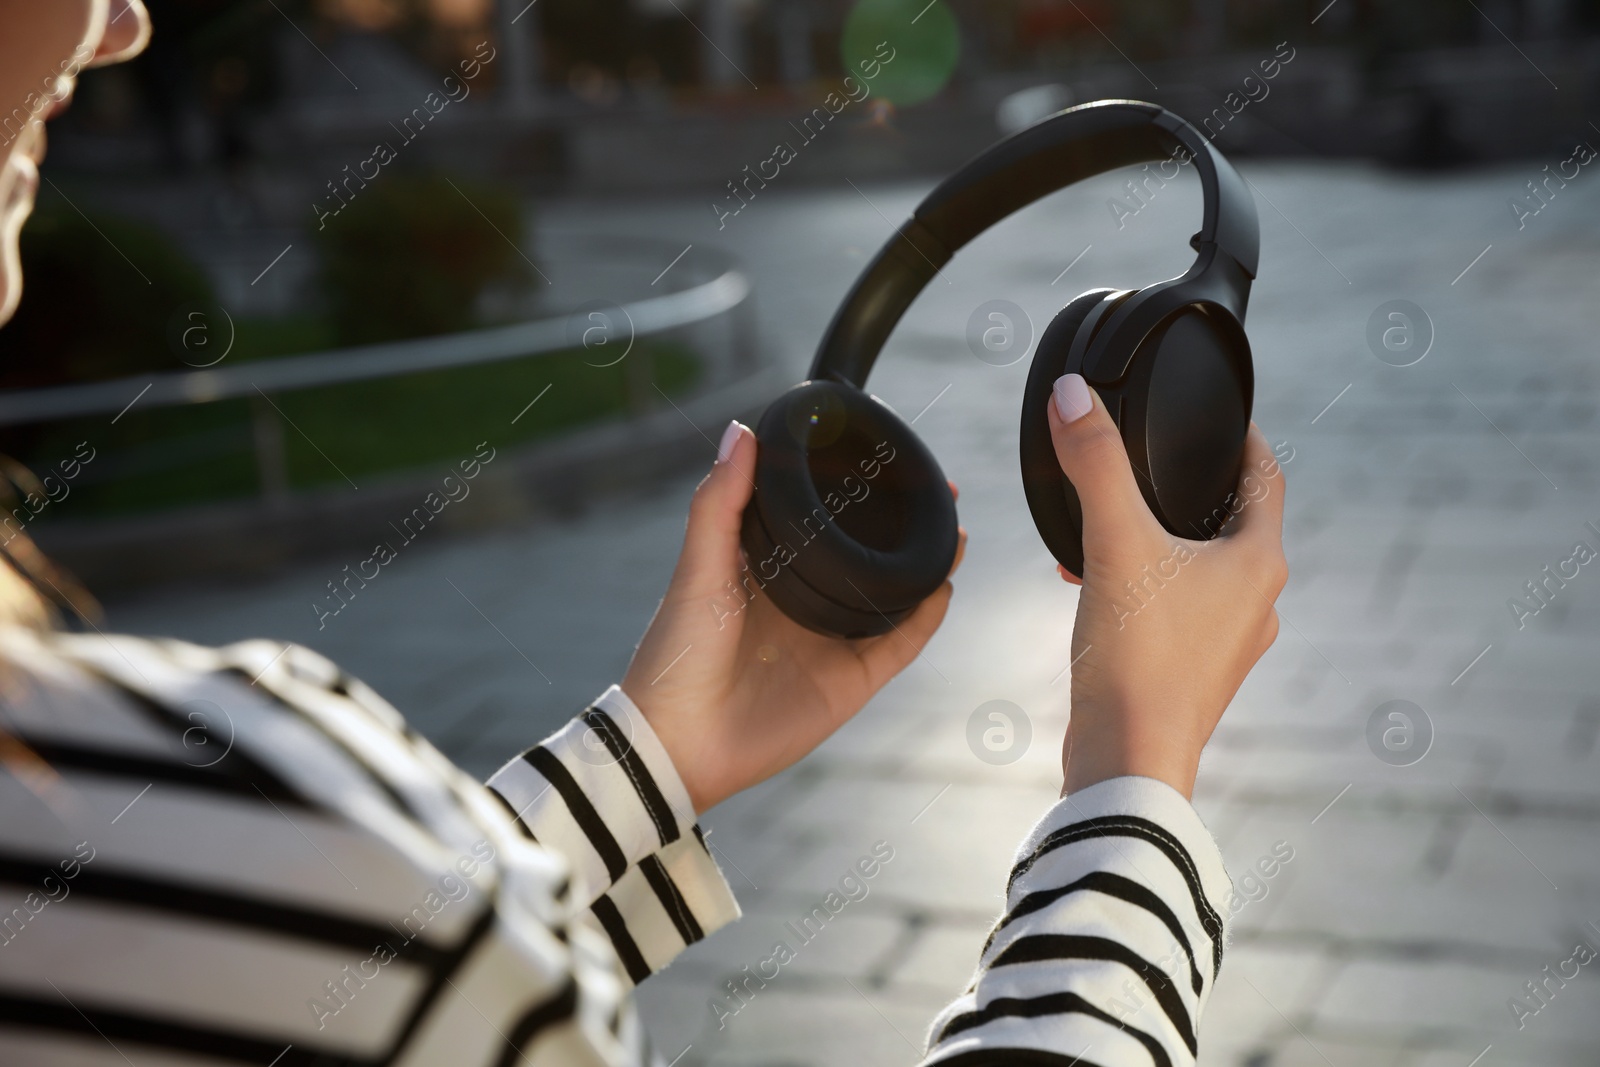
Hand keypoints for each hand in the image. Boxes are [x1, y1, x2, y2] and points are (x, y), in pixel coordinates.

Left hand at [622, 421, 964, 812]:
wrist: (679, 741)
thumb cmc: (676, 654)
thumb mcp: (698, 567)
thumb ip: (720, 502)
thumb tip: (742, 430)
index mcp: (766, 569)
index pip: (821, 520)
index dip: (855, 490)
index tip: (886, 457)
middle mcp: (803, 601)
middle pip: (866, 554)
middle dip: (903, 524)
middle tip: (939, 491)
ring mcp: (830, 642)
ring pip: (892, 596)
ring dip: (926, 566)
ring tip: (955, 531)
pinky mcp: (849, 682)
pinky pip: (898, 645)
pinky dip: (925, 617)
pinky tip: (943, 586)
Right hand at [1047, 373, 1286, 798]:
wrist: (1127, 760)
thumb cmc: (1137, 660)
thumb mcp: (1113, 544)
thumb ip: (1096, 463)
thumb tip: (1073, 394)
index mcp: (1258, 562)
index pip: (1266, 476)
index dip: (1243, 438)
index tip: (1220, 416)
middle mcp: (1257, 601)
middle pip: (1231, 522)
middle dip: (1184, 493)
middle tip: (1144, 466)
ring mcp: (1228, 641)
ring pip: (1199, 568)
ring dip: (1156, 543)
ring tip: (1103, 530)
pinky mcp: (1194, 671)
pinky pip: (1175, 609)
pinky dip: (1141, 586)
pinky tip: (1094, 587)